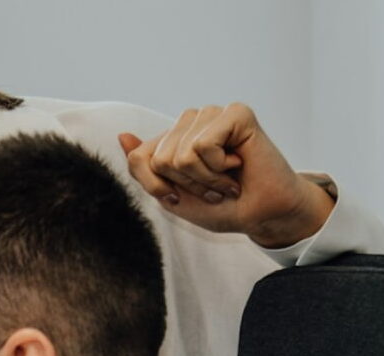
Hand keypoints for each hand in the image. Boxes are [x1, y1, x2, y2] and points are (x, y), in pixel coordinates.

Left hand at [118, 103, 333, 247]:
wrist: (262, 214)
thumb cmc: (222, 206)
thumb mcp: (172, 196)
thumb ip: (144, 168)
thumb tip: (122, 135)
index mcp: (174, 138)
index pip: (138, 158)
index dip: (157, 187)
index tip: (184, 195)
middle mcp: (192, 121)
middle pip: (160, 159)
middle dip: (187, 185)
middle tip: (215, 187)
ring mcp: (213, 114)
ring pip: (181, 154)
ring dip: (206, 179)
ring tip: (227, 178)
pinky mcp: (236, 113)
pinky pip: (203, 145)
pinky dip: (218, 167)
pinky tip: (237, 164)